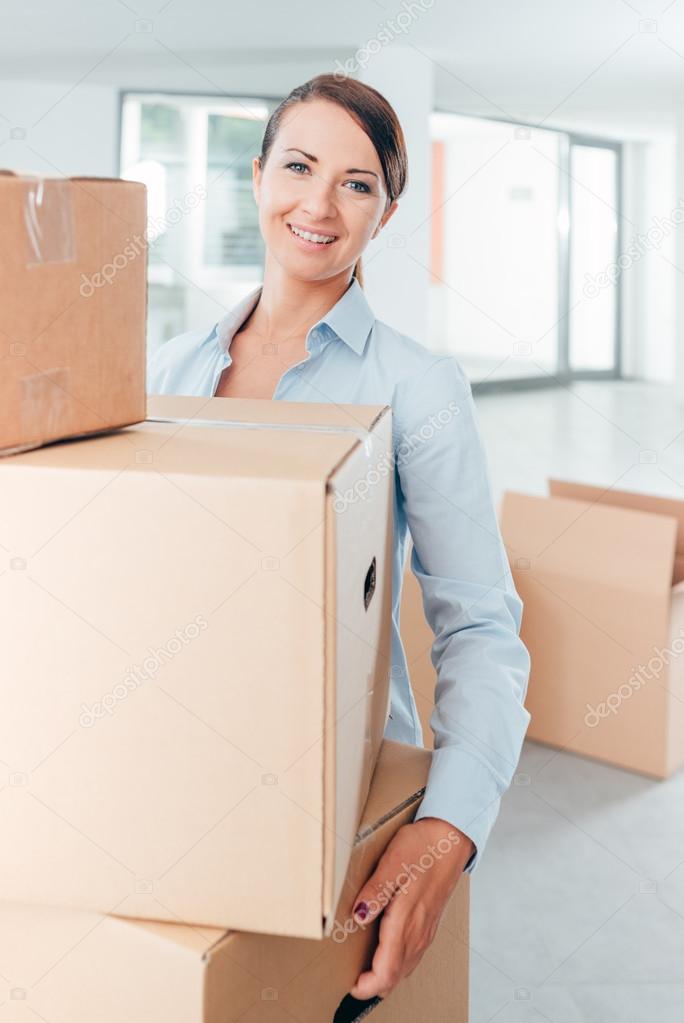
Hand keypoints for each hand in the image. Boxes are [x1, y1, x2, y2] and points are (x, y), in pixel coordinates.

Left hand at [348, 817, 473, 999]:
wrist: (451, 837)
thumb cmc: (422, 846)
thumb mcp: (393, 862)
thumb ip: (376, 891)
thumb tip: (358, 916)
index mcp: (406, 920)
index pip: (387, 970)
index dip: (368, 986)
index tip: (350, 985)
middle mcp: (418, 931)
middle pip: (395, 976)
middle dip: (373, 986)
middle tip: (352, 981)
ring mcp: (425, 929)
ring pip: (404, 968)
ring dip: (385, 976)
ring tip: (363, 972)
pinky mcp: (428, 922)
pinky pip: (412, 955)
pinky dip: (396, 964)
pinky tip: (386, 954)